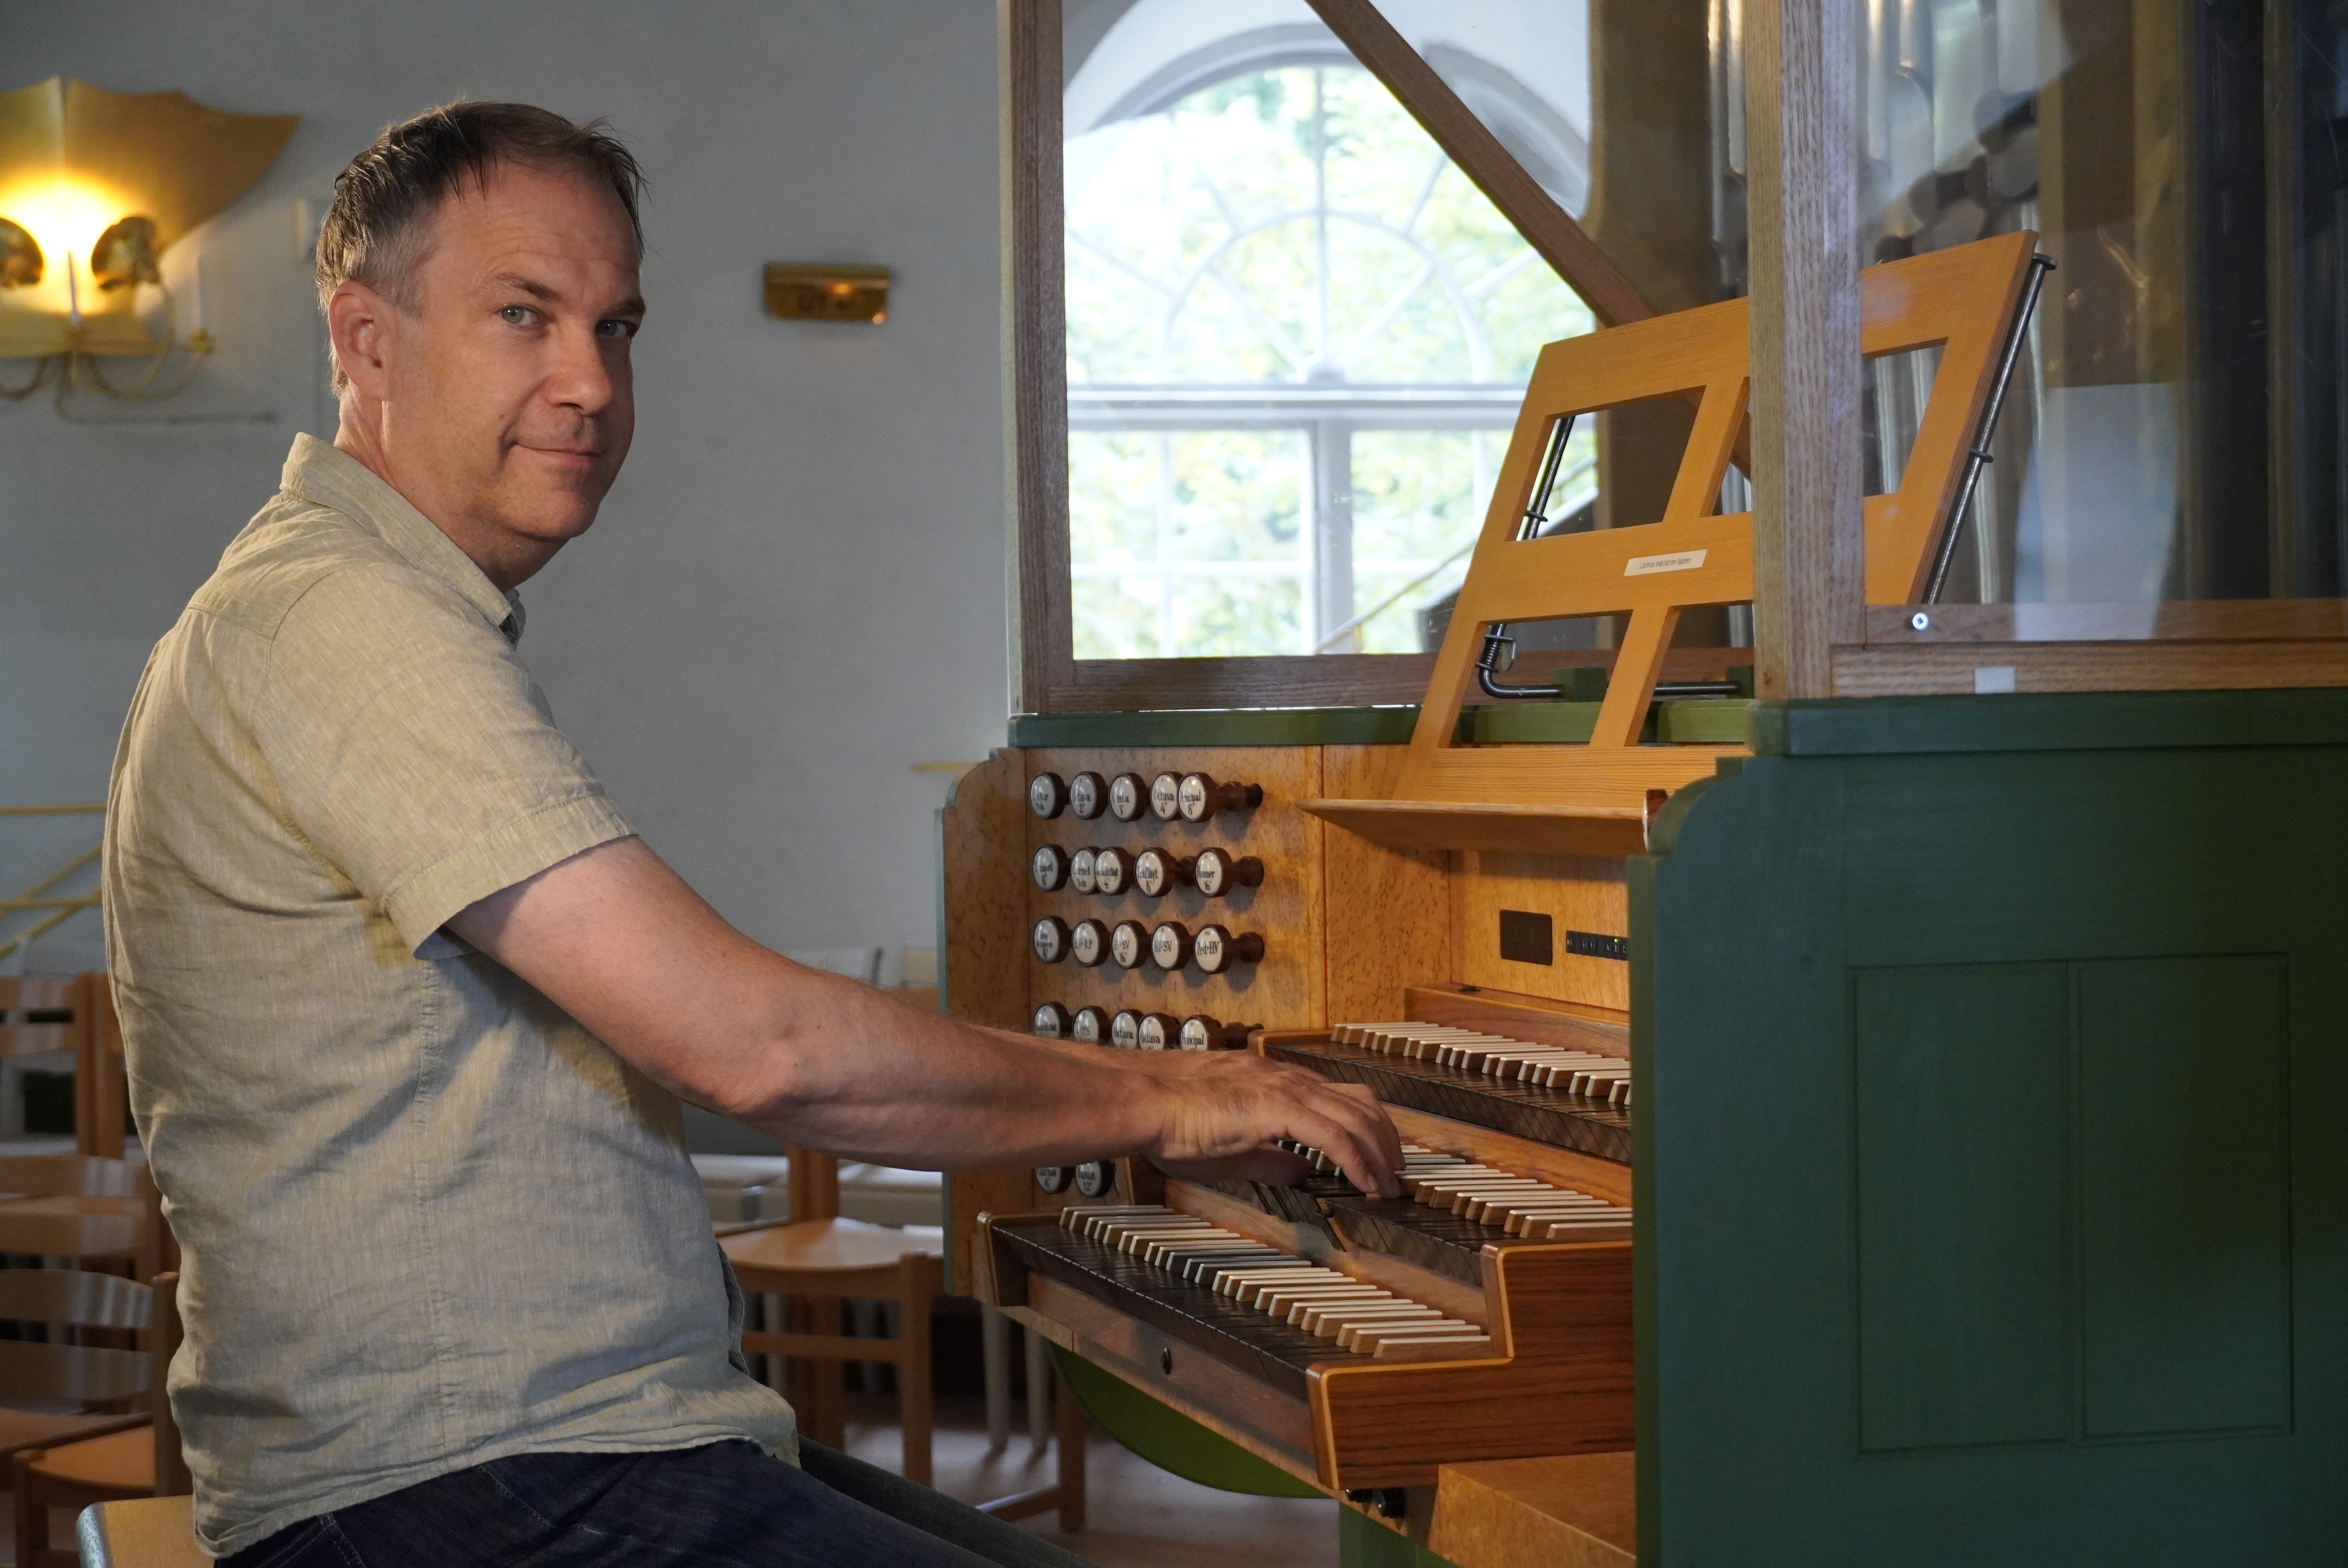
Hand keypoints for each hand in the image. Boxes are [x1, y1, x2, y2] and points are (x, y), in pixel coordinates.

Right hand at [1142, 1055, 1402, 1196]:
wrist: (1147, 1104)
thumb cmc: (1174, 1122)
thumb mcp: (1233, 1148)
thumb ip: (1272, 1158)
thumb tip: (1304, 1171)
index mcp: (1278, 1085)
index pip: (1341, 1099)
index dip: (1368, 1129)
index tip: (1380, 1159)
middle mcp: (1288, 1080)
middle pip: (1361, 1103)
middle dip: (1387, 1141)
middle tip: (1397, 1174)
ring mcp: (1284, 1089)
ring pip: (1356, 1117)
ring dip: (1380, 1153)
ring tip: (1389, 1184)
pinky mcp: (1277, 1108)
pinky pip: (1333, 1135)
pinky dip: (1358, 1160)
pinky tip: (1366, 1183)